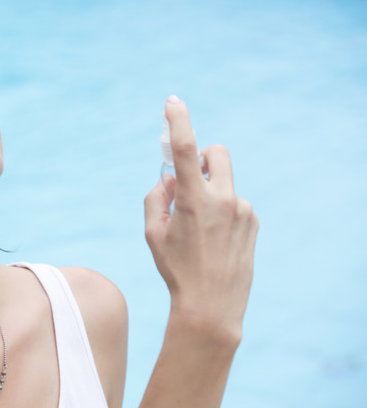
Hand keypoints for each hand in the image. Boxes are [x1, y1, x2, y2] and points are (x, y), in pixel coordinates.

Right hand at [144, 95, 258, 338]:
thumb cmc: (176, 269)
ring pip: (224, 183)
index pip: (187, 150)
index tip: (173, 101)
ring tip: (199, 229)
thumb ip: (156, 197)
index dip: (178, 121)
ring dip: (210, 192)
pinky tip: (214, 239)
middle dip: (204, 157)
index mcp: (194, 200)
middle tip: (189, 177)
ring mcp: (243, 209)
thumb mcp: (153, 233)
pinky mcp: (253, 221)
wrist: (212, 305)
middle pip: (218, 153)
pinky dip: (222, 211)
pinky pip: (235, 203)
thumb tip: (169, 178)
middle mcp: (223, 199)